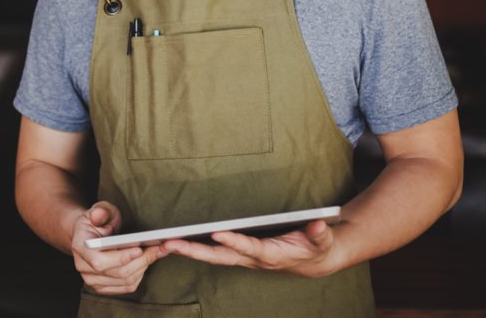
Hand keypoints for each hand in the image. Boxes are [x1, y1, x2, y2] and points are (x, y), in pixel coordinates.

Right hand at [71, 202, 163, 293]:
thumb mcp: (99, 210)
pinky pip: (127, 286)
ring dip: (143, 268)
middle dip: (141, 261)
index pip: (100, 261)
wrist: (89, 234)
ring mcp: (92, 280)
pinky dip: (140, 275)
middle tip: (157, 248)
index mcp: (80, 247)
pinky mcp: (103, 287)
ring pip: (125, 281)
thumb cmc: (97, 221)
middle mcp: (83, 268)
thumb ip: (100, 211)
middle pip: (118, 273)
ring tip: (155, 253)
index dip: (121, 258)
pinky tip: (146, 262)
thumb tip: (99, 215)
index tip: (139, 249)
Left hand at [160, 219, 339, 277]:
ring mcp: (244, 257)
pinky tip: (179, 242)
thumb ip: (319, 233)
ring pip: (213, 256)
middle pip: (220, 257)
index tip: (217, 232)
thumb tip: (317, 223)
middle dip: (195, 251)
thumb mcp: (321, 240)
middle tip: (170, 244)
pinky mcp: (240, 253)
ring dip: (189, 250)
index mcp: (271, 255)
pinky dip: (196, 249)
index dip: (234, 241)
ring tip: (164, 243)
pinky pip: (215, 252)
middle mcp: (253, 258)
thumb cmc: (315, 248)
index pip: (249, 247)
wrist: (313, 261)